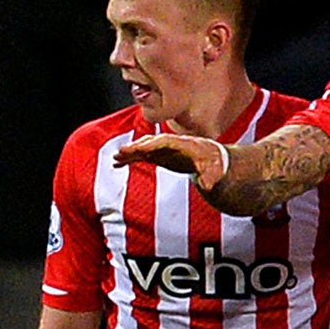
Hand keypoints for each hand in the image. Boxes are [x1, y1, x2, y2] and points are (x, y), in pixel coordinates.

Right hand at [112, 132, 226, 189]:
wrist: (212, 159)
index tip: (140, 149)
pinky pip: (141, 155)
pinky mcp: (158, 155)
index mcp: (182, 144)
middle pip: (150, 143)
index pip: (164, 142)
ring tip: (115, 159)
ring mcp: (162, 149)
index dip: (152, 145)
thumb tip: (208, 187)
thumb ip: (209, 177)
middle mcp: (169, 144)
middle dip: (136, 147)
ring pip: (143, 148)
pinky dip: (130, 159)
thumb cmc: (213, 163)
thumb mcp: (214, 170)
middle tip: (121, 152)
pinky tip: (117, 164)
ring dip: (129, 153)